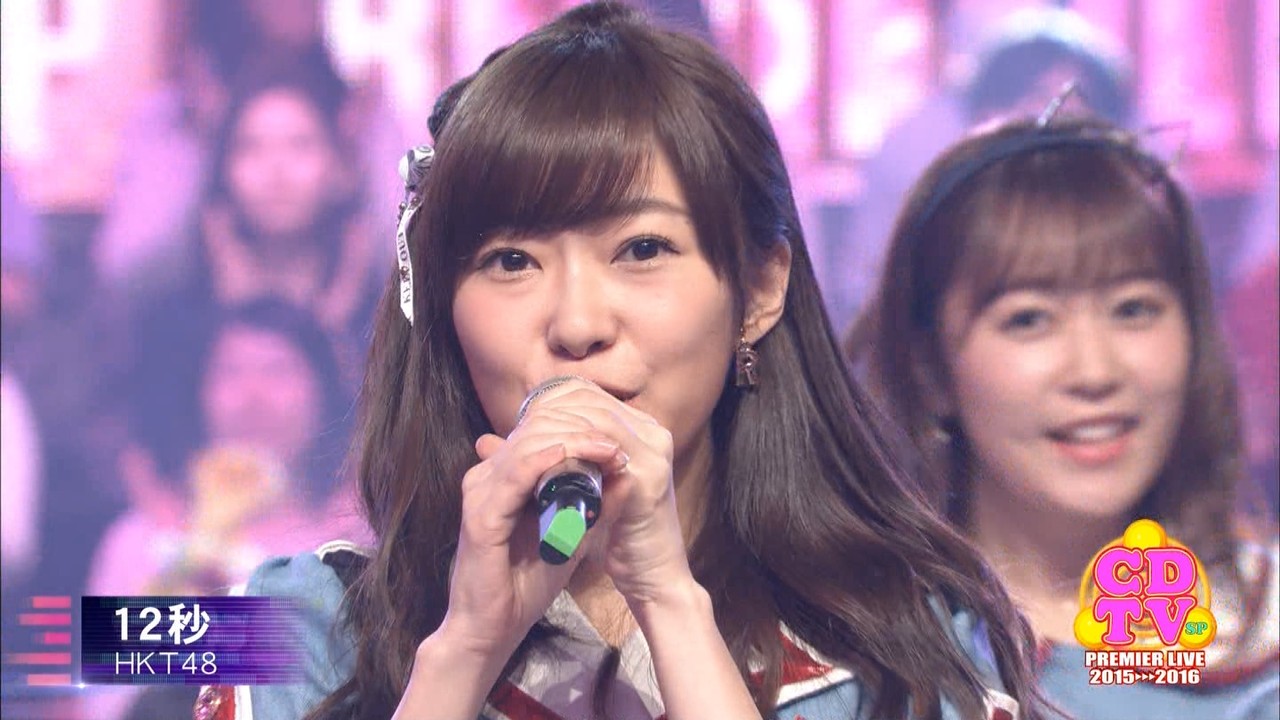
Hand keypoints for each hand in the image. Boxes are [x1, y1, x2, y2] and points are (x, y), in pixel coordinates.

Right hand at [440, 404, 627, 655]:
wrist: (495, 627)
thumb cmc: (527, 582)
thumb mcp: (570, 534)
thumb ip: (591, 504)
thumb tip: (623, 473)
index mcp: (503, 476)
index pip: (540, 431)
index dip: (581, 426)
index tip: (621, 436)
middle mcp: (487, 475)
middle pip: (534, 429)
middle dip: (580, 427)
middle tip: (618, 438)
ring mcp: (480, 491)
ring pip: (528, 444)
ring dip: (573, 440)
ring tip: (609, 447)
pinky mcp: (480, 513)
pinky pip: (516, 473)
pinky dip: (549, 459)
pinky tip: (574, 454)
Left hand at [495, 380, 692, 607]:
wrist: (652, 578)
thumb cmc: (617, 536)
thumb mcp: (580, 491)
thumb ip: (545, 463)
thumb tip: (485, 441)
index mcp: (642, 430)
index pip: (588, 394)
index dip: (548, 400)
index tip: (518, 420)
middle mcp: (652, 433)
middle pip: (588, 400)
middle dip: (545, 412)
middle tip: (514, 431)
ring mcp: (653, 453)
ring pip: (592, 420)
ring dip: (553, 430)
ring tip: (523, 446)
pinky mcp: (646, 479)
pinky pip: (599, 451)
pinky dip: (566, 453)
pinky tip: (541, 465)